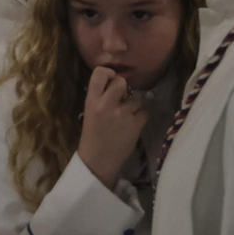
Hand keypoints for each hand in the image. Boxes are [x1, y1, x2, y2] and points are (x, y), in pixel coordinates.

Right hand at [77, 66, 148, 188]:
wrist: (98, 161)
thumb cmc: (92, 137)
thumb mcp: (89, 113)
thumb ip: (100, 98)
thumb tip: (116, 83)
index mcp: (91, 101)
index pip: (99, 73)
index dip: (108, 73)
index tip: (111, 80)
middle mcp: (106, 104)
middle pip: (121, 81)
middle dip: (124, 88)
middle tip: (122, 98)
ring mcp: (122, 114)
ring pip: (137, 98)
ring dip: (134, 106)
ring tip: (127, 116)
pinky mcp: (135, 125)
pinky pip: (144, 112)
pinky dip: (140, 118)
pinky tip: (132, 125)